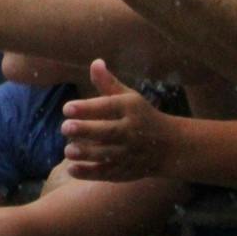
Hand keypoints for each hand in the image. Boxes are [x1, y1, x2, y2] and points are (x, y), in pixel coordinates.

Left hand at [62, 59, 176, 180]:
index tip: (67, 108)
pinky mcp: (127, 171)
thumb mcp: (128, 97)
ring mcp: (131, 153)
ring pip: (108, 155)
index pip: (108, 107)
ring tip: (68, 150)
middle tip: (65, 128)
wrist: (171, 146)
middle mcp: (132, 131)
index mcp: (130, 110)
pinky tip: (71, 170)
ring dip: (87, 154)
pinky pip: (109, 173)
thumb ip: (108, 84)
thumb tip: (95, 62)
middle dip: (85, 131)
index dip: (87, 108)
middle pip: (108, 132)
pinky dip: (90, 174)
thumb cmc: (141, 116)